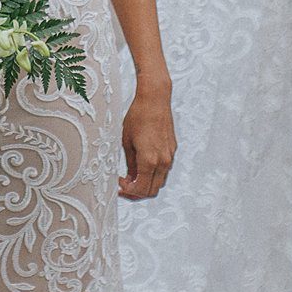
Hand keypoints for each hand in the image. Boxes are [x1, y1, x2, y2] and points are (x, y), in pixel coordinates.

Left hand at [118, 84, 175, 199]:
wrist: (155, 99)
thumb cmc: (137, 116)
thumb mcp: (126, 142)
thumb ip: (130, 164)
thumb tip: (130, 178)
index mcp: (149, 160)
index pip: (141, 189)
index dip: (129, 192)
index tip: (119, 186)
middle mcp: (163, 161)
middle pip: (153, 190)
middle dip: (138, 192)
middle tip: (125, 186)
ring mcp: (169, 156)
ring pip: (160, 181)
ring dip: (146, 183)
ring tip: (132, 177)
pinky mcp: (172, 150)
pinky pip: (164, 169)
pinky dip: (153, 174)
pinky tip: (142, 166)